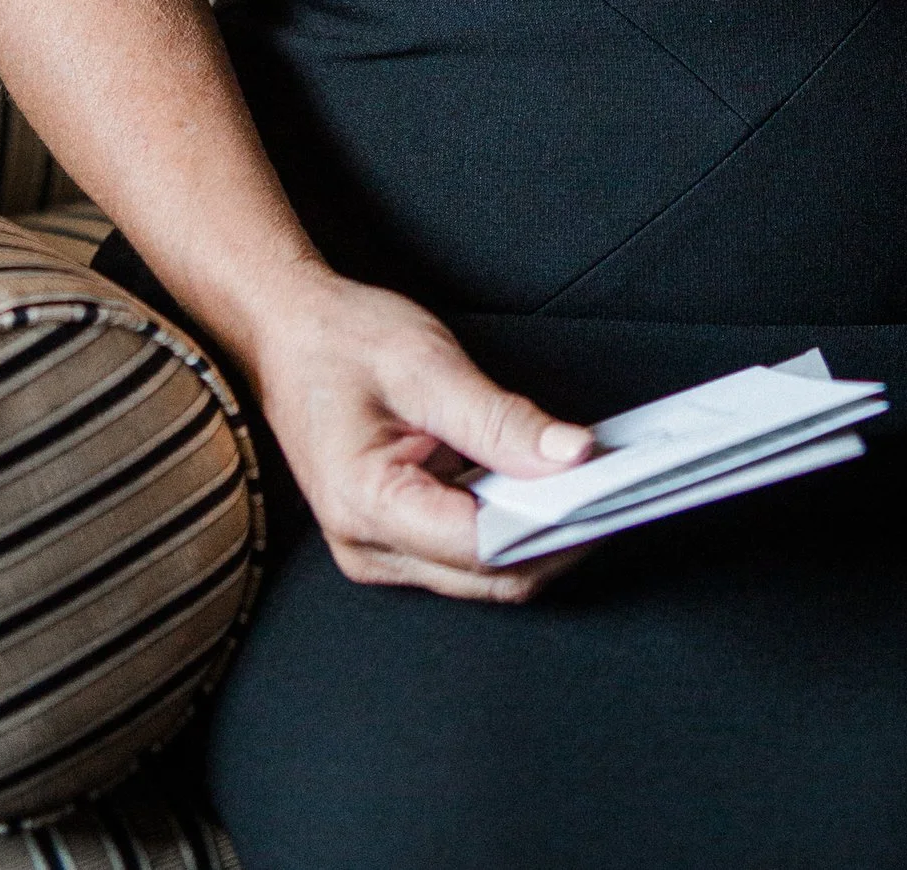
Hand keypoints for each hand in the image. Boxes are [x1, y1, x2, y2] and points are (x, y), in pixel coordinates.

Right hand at [251, 270, 593, 602]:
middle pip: (489, 575)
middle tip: (621, 490)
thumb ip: (500, 419)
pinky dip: (512, 526)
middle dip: (558, 539)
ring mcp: (378, 551)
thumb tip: (573, 455)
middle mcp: (368, 549)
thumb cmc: (342, 340)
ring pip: (483, 574)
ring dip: (539, 536)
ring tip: (592, 486)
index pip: (482, 547)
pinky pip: (466, 553)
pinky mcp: (393, 538)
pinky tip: (546, 488)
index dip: (552, 526)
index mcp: (367, 505)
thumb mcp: (425, 365)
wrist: (285, 332)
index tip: (609, 493)